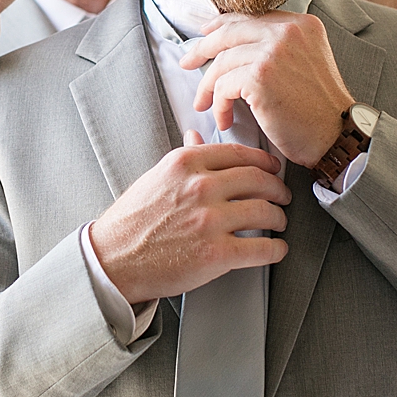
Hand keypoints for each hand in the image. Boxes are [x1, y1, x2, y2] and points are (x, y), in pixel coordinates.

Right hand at [88, 131, 290, 304]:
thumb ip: (184, 158)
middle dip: (278, 189)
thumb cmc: (132, 221)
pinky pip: (261, 249)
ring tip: (279, 222)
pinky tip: (277, 249)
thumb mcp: (156, 177)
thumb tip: (197, 137)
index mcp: (186, 163)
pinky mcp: (216, 254)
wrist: (114, 259)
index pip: (239, 153)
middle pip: (259, 180)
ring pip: (266, 212)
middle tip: (282, 196)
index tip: (272, 168)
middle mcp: (200, 187)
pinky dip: (276, 249)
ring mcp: (210, 221)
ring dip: (279, 218)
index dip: (264, 161)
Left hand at [180, 12, 354, 166]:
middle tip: (185, 63)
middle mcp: (288, 31)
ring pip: (222, 62)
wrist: (337, 136)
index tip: (204, 36)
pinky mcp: (260, 76)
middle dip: (202, 49)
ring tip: (205, 105)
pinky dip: (219, 104)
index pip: (250, 18)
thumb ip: (280, 48)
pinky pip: (224, 86)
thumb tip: (234, 46)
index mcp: (301, 24)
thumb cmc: (319, 110)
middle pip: (230, 33)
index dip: (222, 26)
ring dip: (209, 87)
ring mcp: (274, 51)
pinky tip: (223, 118)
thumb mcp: (307, 64)